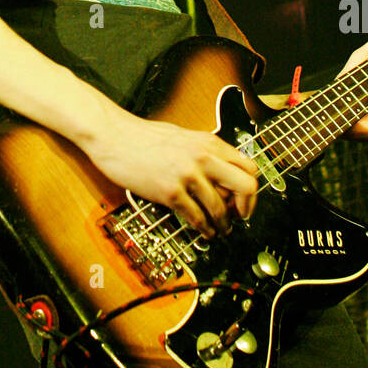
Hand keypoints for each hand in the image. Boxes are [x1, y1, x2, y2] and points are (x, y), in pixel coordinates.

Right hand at [81, 108, 257, 237]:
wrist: (115, 137)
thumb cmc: (145, 137)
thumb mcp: (184, 138)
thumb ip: (206, 153)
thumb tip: (223, 175)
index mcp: (209, 143)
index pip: (248, 167)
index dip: (251, 189)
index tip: (245, 201)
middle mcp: (203, 157)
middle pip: (246, 186)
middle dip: (246, 208)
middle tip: (240, 218)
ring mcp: (187, 175)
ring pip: (221, 207)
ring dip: (224, 224)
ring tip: (220, 230)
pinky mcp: (170, 191)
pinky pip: (196, 217)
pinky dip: (204, 229)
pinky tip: (203, 231)